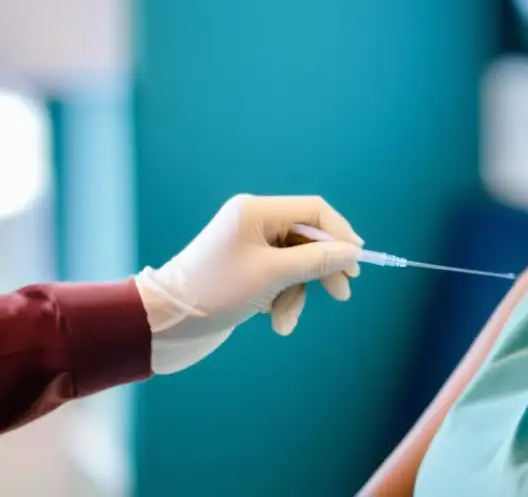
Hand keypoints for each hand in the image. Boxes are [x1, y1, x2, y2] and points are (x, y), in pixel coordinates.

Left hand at [134, 194, 362, 373]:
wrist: (164, 324)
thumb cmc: (216, 292)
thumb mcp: (273, 276)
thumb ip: (317, 260)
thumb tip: (353, 253)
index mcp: (256, 210)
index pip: (314, 210)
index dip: (341, 234)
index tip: (356, 263)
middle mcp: (254, 222)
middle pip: (308, 237)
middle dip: (323, 268)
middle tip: (342, 293)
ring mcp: (249, 246)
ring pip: (296, 263)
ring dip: (297, 293)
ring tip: (285, 321)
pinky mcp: (246, 269)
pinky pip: (280, 277)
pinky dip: (282, 299)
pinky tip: (274, 321)